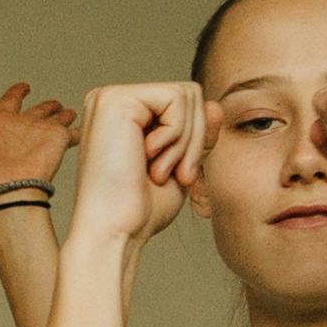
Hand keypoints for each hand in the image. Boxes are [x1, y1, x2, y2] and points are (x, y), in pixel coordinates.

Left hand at [0, 77, 75, 209]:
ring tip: (69, 111)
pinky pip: (74, 132)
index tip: (24, 86)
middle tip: (55, 102)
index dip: (16, 91)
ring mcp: (41, 135)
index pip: (9, 101)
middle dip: (46, 105)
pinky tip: (85, 125)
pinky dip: (80, 128)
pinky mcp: (58, 143)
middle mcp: (21, 129)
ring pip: (57, 118)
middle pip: (37, 110)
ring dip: (63, 114)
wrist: (6, 194)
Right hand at [67, 79, 199, 257]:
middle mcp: (114, 100)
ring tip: (160, 171)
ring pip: (186, 95)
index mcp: (124, 114)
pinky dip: (177, 134)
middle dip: (194, 139)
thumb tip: (215, 104)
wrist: (116, 232)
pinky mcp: (116, 99)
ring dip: (185, 141)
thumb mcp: (181, 166)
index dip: (195, 139)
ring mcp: (111, 97)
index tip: (179, 175)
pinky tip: (150, 158)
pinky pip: (176, 98)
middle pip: (189, 94)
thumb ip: (197, 134)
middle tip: (174, 175)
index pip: (184, 103)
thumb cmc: (142, 210)